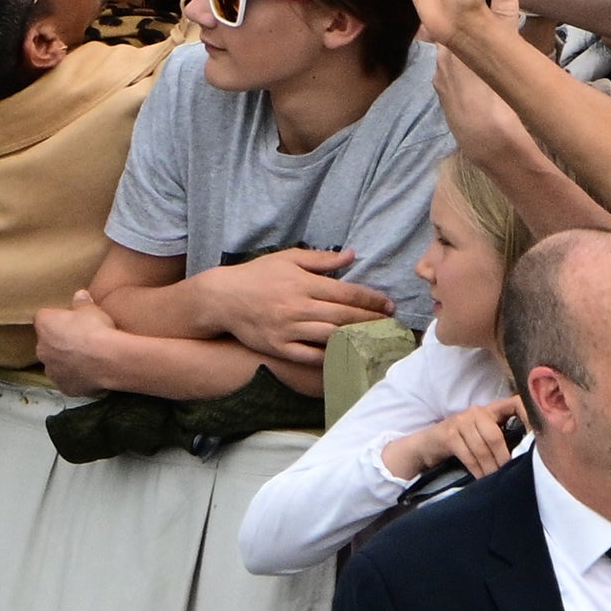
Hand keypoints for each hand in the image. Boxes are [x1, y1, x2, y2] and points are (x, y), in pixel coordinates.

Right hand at [198, 245, 392, 361]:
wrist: (220, 298)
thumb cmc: (256, 276)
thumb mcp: (286, 259)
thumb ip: (320, 259)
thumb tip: (351, 255)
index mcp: (301, 283)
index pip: (346, 293)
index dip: (371, 300)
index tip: (387, 304)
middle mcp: (296, 307)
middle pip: (344, 316)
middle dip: (372, 319)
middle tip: (390, 323)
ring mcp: (288, 329)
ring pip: (332, 336)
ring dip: (358, 337)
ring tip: (376, 338)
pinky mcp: (279, 347)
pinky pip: (312, 355)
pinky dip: (332, 355)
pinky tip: (347, 353)